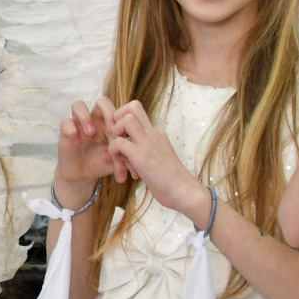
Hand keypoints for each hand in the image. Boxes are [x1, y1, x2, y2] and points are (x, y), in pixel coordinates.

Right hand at [55, 97, 119, 204]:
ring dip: (85, 116)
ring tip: (91, 133)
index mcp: (109, 124)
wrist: (84, 175)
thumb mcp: (117, 160)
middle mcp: (94, 120)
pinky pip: (65, 121)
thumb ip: (124, 154)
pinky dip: (71, 129)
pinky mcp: (65, 132)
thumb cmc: (102, 164)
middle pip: (102, 101)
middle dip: (108, 112)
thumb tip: (126, 147)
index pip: (117, 109)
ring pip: (78, 104)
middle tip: (111, 129)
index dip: (121, 117)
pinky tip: (76, 141)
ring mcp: (79, 124)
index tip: (122, 133)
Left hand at [106, 102, 212, 224]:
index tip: (119, 132)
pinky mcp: (142, 156)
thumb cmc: (170, 180)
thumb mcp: (157, 157)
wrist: (184, 192)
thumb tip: (125, 149)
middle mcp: (153, 134)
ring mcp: (148, 144)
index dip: (123, 116)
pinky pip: (119, 143)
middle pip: (133, 106)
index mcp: (156, 134)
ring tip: (116, 148)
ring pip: (126, 119)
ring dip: (114, 131)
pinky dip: (113, 151)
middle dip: (117, 116)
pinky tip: (119, 163)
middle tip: (114, 135)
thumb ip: (143, 149)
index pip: (137, 111)